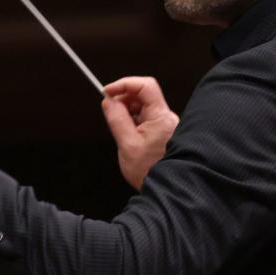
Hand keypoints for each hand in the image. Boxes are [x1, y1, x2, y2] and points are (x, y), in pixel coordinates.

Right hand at [101, 76, 178, 190]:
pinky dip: (134, 120)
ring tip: (120, 129)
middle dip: (124, 99)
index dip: (125, 84)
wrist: (167, 191)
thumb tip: (109, 101)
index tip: (108, 91)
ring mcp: (166, 125)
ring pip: (144, 106)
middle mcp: (167, 118)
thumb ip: (117, 120)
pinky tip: (128, 134)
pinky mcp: (163, 132)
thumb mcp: (127, 145)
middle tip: (110, 110)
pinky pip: (146, 118)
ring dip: (128, 111)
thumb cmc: (150, 173)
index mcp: (161, 118)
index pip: (145, 86)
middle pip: (144, 94)